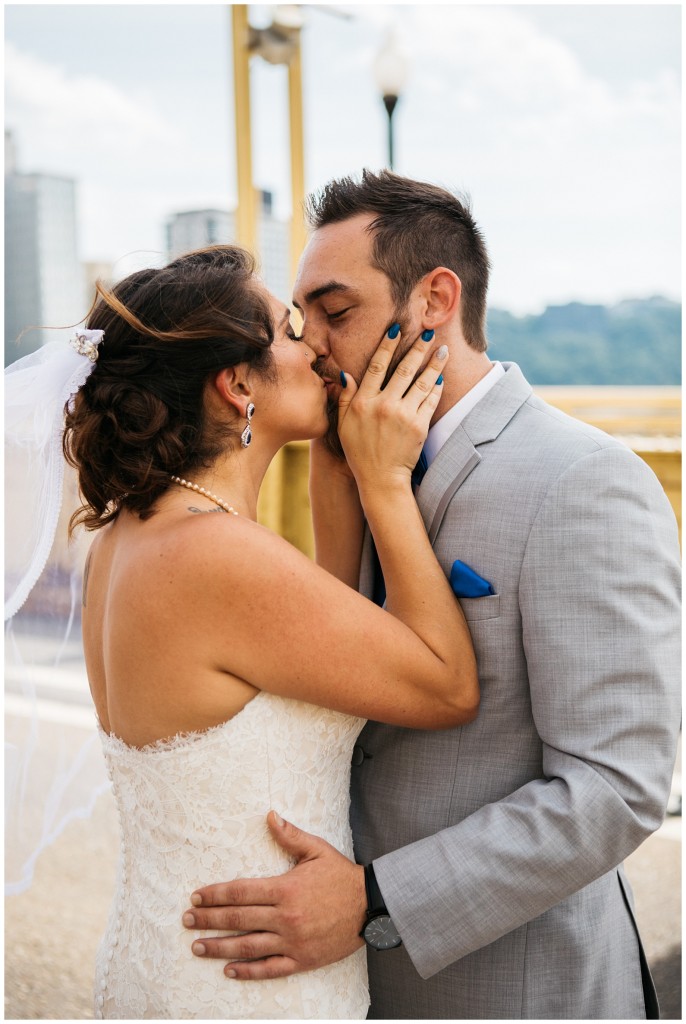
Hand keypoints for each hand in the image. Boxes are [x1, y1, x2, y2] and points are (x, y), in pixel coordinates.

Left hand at [182, 811, 366, 979]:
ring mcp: (292, 942)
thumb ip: (290, 835)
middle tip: (187, 920)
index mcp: (284, 889)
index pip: (240, 892)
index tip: (196, 897)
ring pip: (247, 946)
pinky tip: (228, 970)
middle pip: (238, 919)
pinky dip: (247, 971)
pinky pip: (269, 969)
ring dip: (219, 947)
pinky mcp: (302, 960)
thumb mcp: (317, 850)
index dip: (215, 895)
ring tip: (197, 947)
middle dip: (209, 920)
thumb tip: (270, 815)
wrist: (371, 906)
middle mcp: (284, 917)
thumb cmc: (341, 876)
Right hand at [337, 328, 446, 491]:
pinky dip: (436, 388)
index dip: (387, 345)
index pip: (376, 366)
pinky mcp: (419, 426)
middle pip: (403, 369)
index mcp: (363, 402)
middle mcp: (383, 405)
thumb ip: (344, 398)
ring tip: (443, 350)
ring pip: (421, 382)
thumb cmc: (359, 451)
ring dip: (434, 364)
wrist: (380, 478)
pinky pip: (430, 401)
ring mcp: (402, 415)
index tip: (396, 329)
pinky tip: (441, 377)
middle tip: (428, 332)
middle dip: (417, 348)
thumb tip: (345, 374)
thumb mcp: (343, 424)